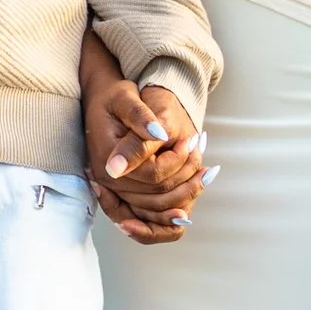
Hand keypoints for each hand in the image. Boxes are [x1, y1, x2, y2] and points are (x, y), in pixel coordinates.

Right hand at [83, 75, 204, 243]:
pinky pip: (151, 211)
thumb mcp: (126, 98)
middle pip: (155, 199)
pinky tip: (192, 188)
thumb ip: (140, 117)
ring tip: (205, 175)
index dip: (176, 161)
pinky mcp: (125, 192)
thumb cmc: (115, 98)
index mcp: (108, 161)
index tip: (190, 140)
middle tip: (207, 165)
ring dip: (184, 196)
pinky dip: (173, 205)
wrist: (103, 103)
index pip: (152, 175)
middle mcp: (109, 182)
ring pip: (155, 210)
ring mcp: (116, 190)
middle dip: (186, 183)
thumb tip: (159, 135)